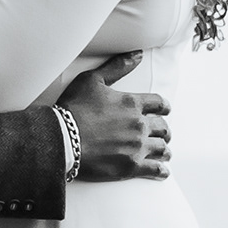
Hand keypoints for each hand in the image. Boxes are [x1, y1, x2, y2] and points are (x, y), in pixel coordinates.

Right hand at [59, 54, 170, 182]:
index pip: (159, 104)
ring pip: (162, 148)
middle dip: (164, 130)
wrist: (62, 138)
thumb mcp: (92, 80)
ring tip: (164, 152)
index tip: (164, 111)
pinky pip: (154, 169)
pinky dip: (161, 171)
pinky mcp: (131, 166)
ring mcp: (137, 147)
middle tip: (163, 134)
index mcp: (132, 103)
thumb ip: (117, 67)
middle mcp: (139, 125)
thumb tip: (138, 55)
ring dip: (164, 149)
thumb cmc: (74, 108)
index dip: (164, 108)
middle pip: (163, 127)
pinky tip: (162, 171)